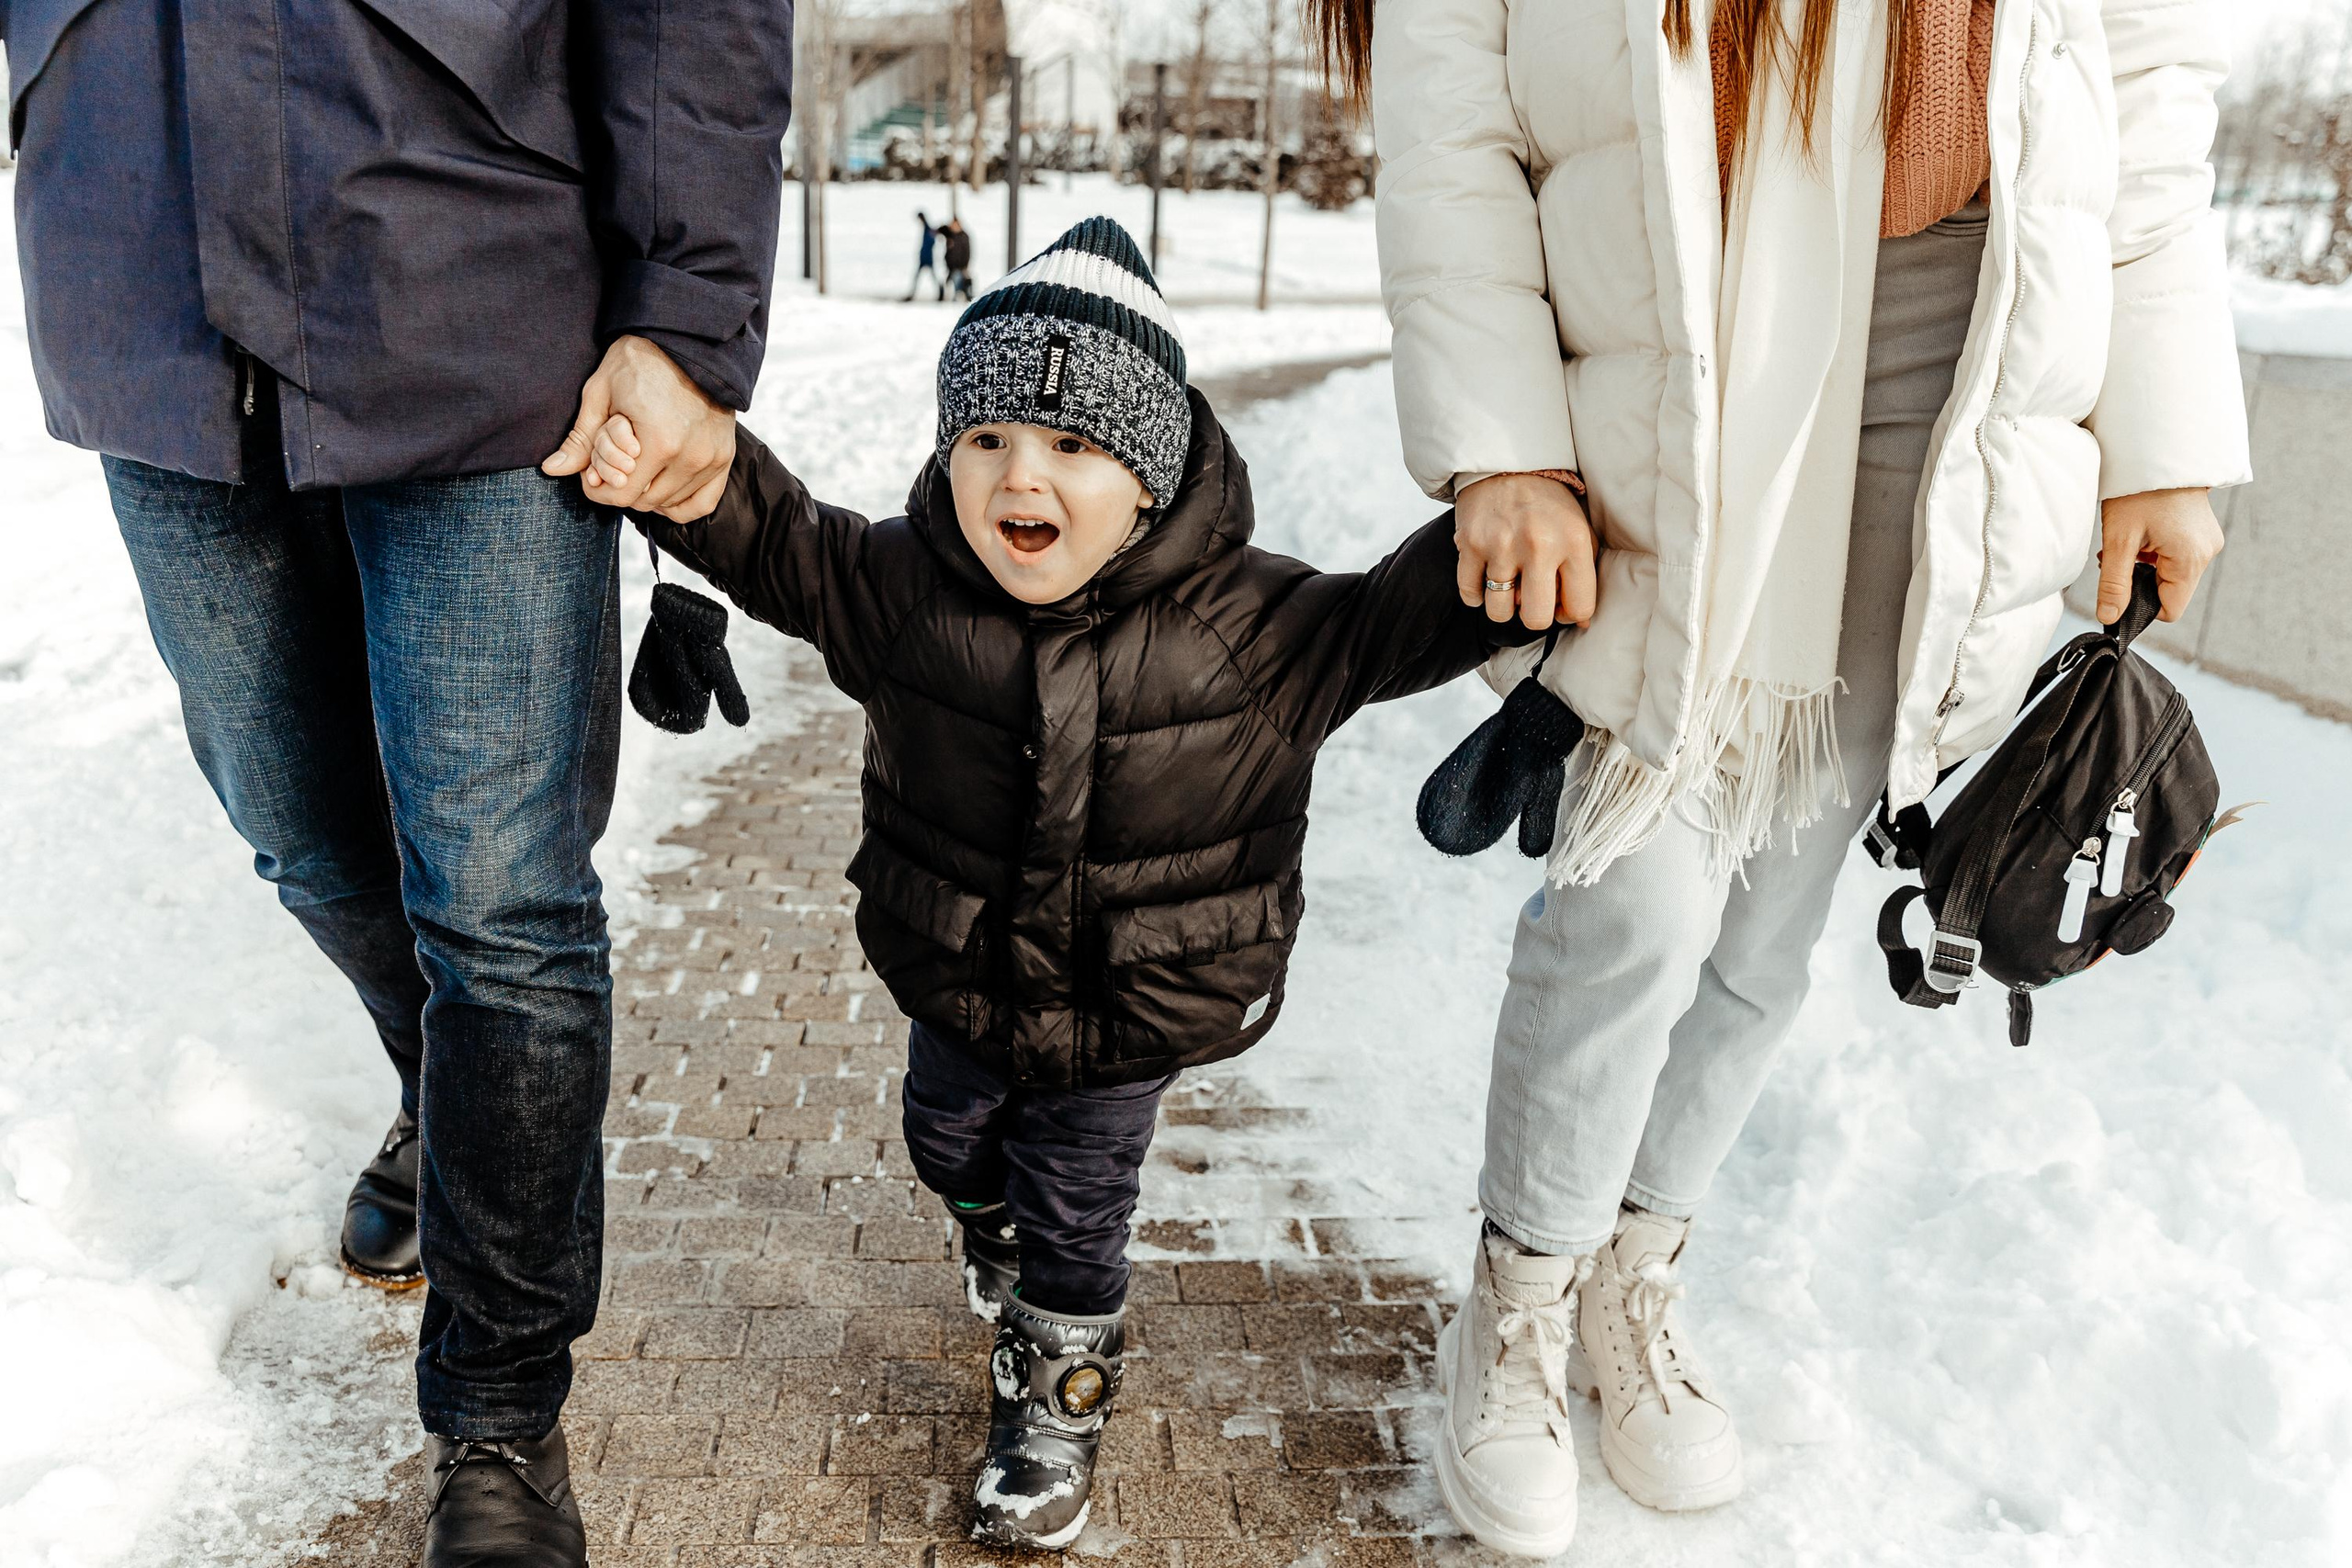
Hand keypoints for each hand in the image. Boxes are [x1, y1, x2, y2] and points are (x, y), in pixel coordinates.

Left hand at [543, 335, 735, 522]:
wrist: (687, 341)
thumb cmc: (639, 362)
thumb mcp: (601, 394)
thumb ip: (581, 439)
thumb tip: (551, 470)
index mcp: (660, 442)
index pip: (623, 494)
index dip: (600, 491)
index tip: (591, 476)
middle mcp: (691, 456)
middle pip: (644, 502)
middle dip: (621, 489)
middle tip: (612, 466)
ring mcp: (712, 459)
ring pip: (670, 504)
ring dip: (647, 494)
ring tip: (635, 468)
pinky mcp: (724, 458)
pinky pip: (702, 502)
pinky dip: (679, 504)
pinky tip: (660, 487)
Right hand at [1454, 472, 1598, 629]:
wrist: (1509, 464)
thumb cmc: (1548, 505)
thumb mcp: (1579, 529)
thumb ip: (1584, 573)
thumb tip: (1580, 622)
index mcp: (1573, 541)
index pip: (1579, 607)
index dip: (1570, 614)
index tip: (1561, 602)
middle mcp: (1538, 545)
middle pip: (1536, 619)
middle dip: (1535, 617)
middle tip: (1532, 599)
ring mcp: (1501, 546)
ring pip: (1499, 611)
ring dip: (1504, 606)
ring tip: (1509, 587)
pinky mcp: (1471, 544)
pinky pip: (1470, 595)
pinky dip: (1476, 595)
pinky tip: (1486, 578)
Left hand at [2097, 487, 2222, 623]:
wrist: (2157, 452)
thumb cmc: (2139, 490)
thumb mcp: (2119, 540)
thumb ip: (2114, 584)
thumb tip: (2110, 617)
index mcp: (2191, 559)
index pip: (2170, 609)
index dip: (2142, 606)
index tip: (2120, 588)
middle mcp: (2206, 553)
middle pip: (2170, 591)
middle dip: (2140, 581)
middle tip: (2118, 557)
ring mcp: (2207, 541)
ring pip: (2171, 573)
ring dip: (2145, 565)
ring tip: (2128, 540)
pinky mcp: (2202, 531)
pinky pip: (2177, 556)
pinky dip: (2155, 552)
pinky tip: (2141, 533)